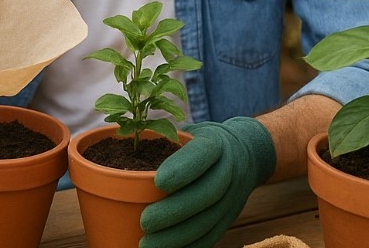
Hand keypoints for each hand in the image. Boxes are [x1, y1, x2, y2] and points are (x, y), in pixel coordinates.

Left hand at [139, 117, 276, 247]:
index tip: (158, 182)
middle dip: (174, 211)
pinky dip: (189, 246)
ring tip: (148, 244)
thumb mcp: (188, 132)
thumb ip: (162, 140)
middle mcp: (229, 169)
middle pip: (207, 193)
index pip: (202, 153)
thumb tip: (122, 151)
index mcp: (216, 143)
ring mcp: (234, 196)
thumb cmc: (201, 142)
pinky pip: (212, 235)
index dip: (182, 168)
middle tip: (144, 222)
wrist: (247, 153)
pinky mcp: (231, 216)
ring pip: (209, 220)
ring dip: (178, 236)